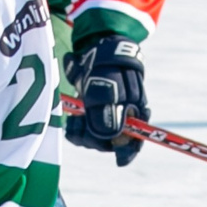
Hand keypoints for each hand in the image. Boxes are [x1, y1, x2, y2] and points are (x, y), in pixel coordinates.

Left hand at [65, 34, 146, 165]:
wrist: (96, 44)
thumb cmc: (106, 67)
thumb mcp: (108, 89)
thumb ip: (108, 113)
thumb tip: (111, 138)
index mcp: (133, 112)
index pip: (134, 140)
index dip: (128, 152)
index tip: (120, 161)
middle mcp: (121, 116)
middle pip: (110, 142)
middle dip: (95, 139)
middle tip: (81, 126)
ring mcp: (105, 114)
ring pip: (95, 138)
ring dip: (83, 133)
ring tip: (75, 120)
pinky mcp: (90, 112)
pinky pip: (83, 130)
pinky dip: (76, 128)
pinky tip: (72, 122)